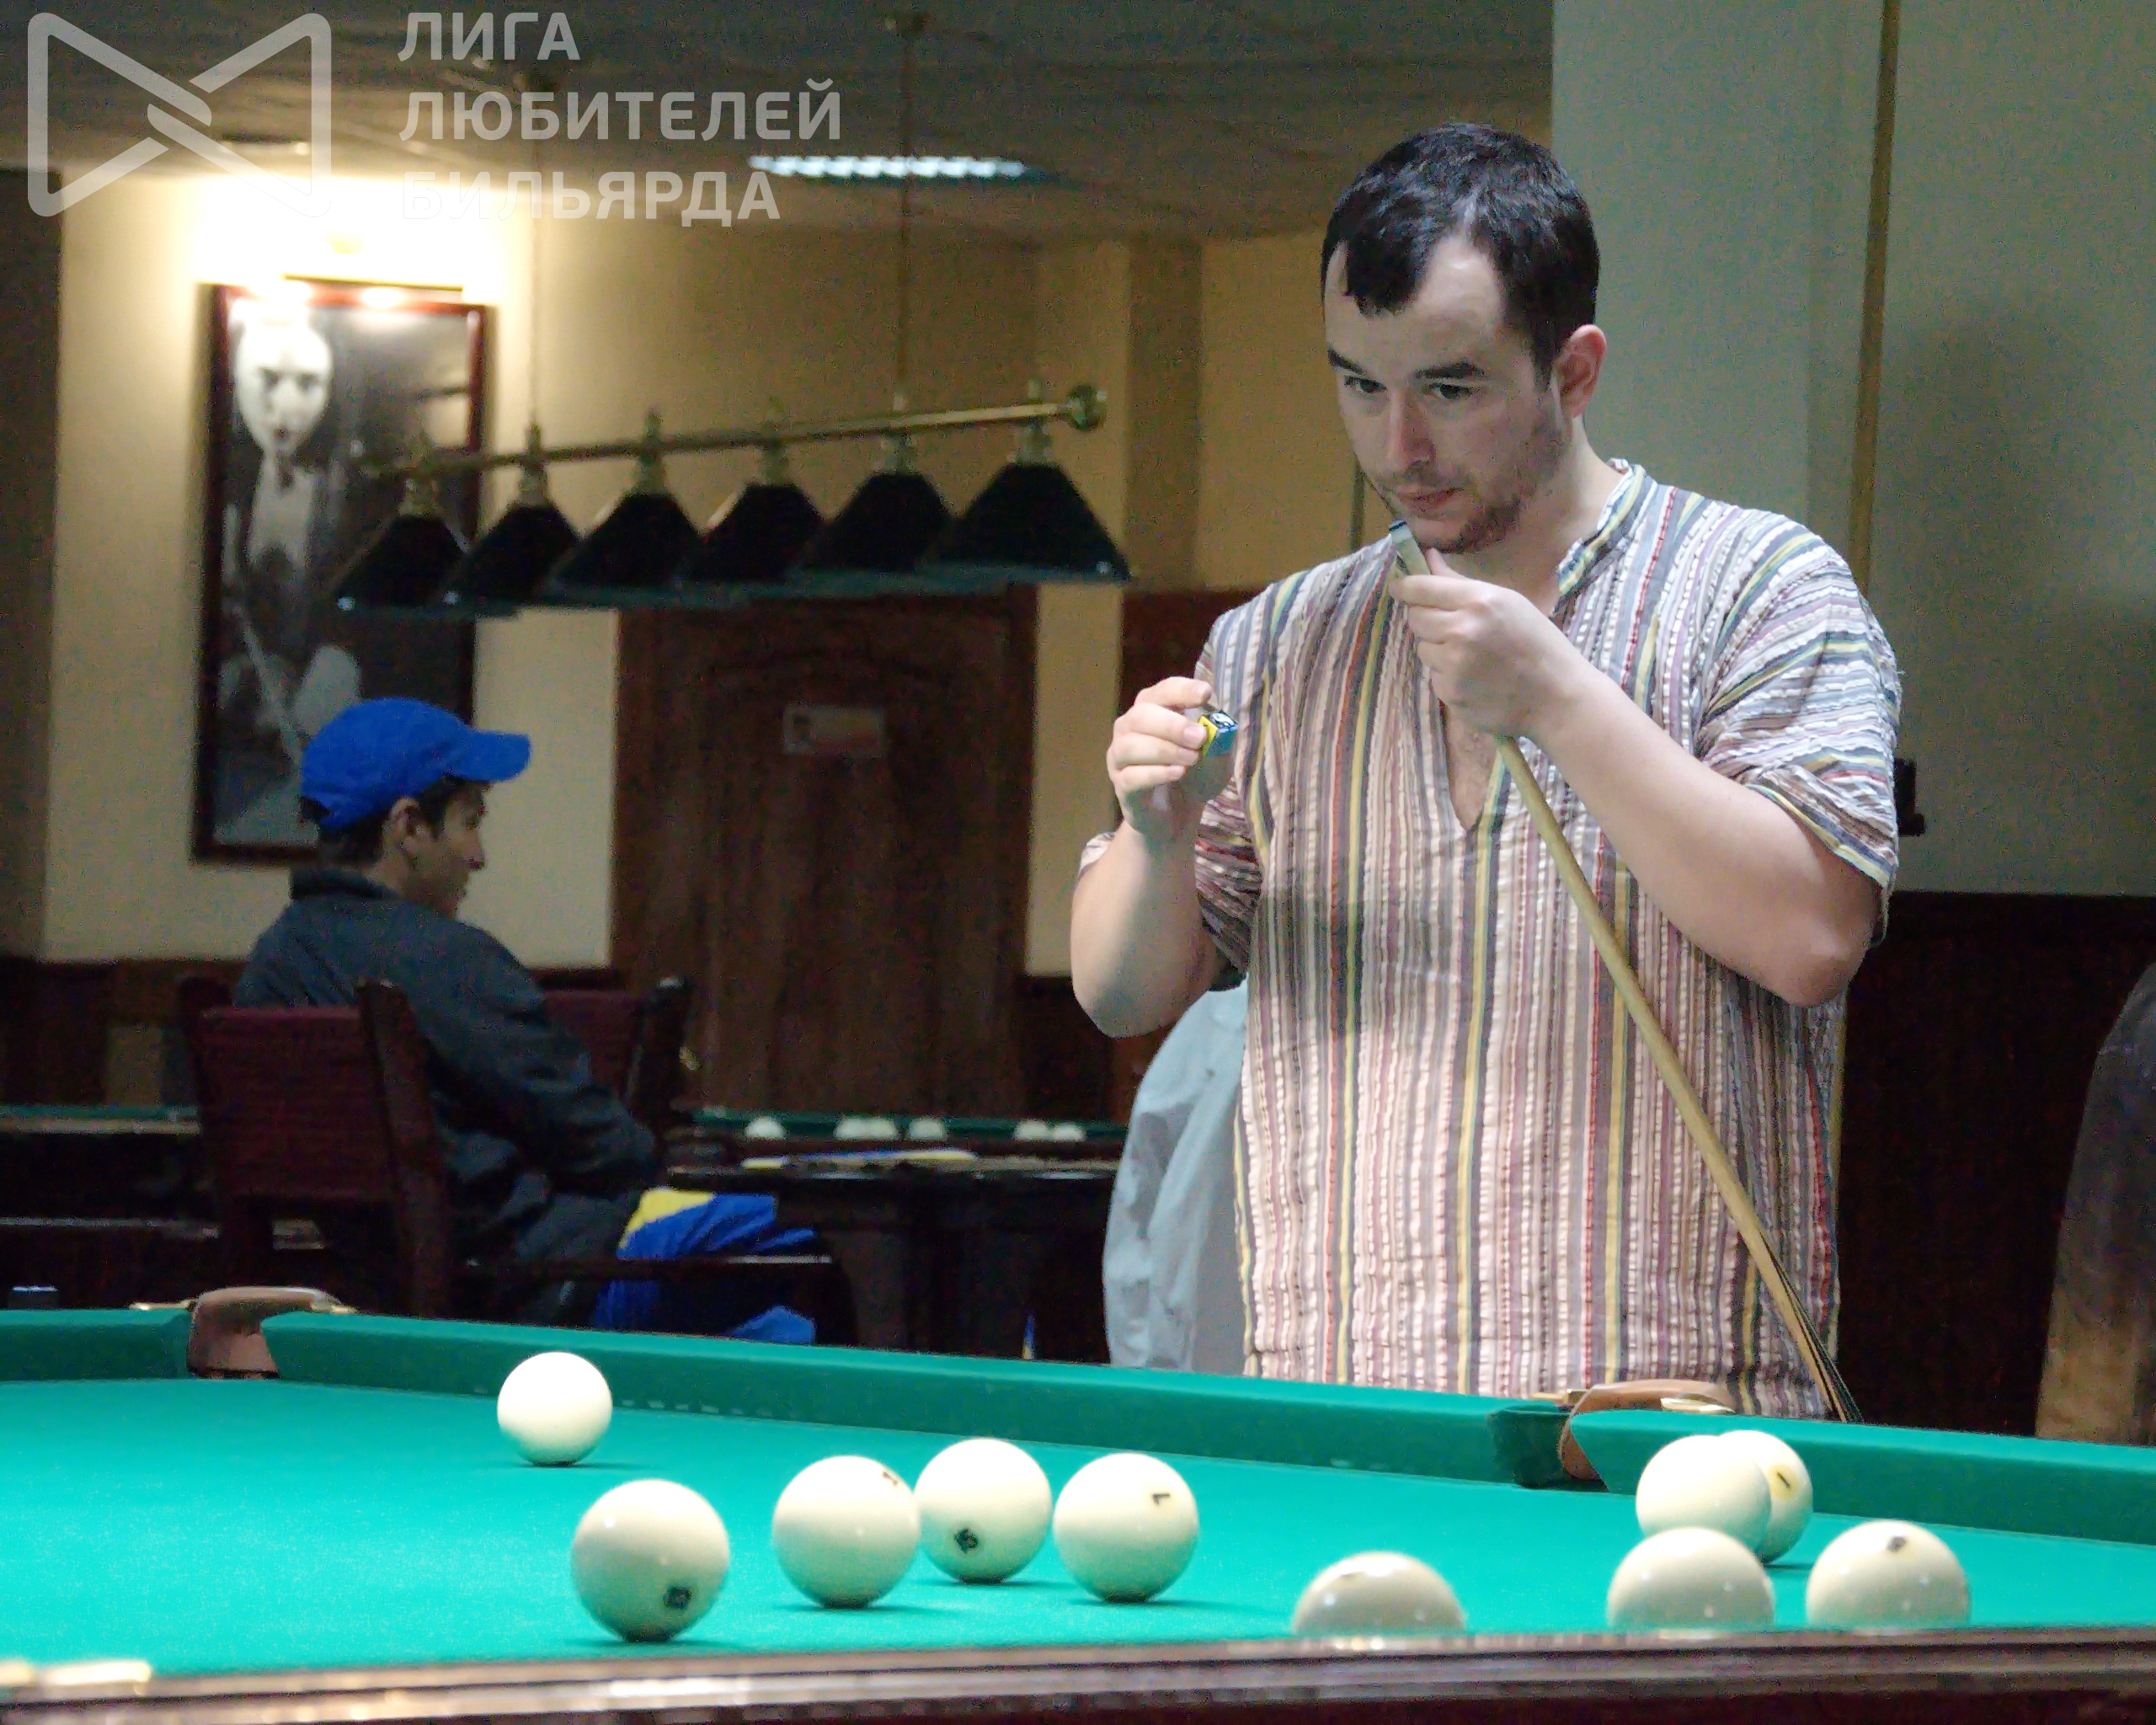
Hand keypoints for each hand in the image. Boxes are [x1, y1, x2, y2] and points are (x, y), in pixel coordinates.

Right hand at [1105, 676, 1235, 846]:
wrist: (1177, 815)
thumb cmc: (1194, 776)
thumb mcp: (1216, 757)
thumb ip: (1217, 741)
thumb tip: (1214, 729)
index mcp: (1154, 710)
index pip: (1163, 691)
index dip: (1182, 690)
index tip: (1206, 694)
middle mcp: (1130, 728)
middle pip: (1140, 715)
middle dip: (1172, 725)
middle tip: (1199, 738)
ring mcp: (1121, 757)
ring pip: (1130, 745)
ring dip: (1165, 750)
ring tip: (1191, 759)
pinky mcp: (1121, 786)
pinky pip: (1131, 776)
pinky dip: (1156, 773)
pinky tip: (1177, 773)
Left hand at [1388, 552, 1579, 738]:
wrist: (1557, 697)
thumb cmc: (1537, 644)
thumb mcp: (1508, 602)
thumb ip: (1461, 584)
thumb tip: (1427, 558)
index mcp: (1478, 601)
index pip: (1420, 587)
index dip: (1404, 586)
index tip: (1399, 587)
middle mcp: (1461, 630)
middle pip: (1415, 617)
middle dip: (1426, 618)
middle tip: (1450, 625)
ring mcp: (1453, 664)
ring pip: (1423, 648)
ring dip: (1439, 649)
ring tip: (1473, 655)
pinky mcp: (1450, 693)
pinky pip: (1435, 676)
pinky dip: (1449, 675)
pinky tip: (1477, 678)